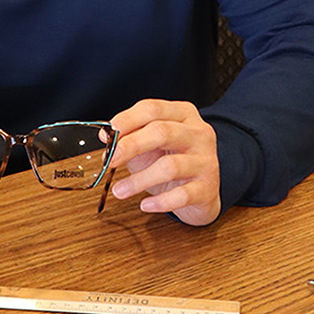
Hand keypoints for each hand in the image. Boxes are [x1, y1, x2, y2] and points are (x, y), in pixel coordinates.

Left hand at [108, 99, 220, 226]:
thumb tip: (106, 137)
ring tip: (119, 190)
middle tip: (111, 160)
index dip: (127, 120)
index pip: (153, 109)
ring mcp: (206, 160)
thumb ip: (130, 137)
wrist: (202, 190)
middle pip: (162, 132)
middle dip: (132, 146)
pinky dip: (159, 202)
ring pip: (170, 166)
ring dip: (139, 180)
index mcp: (183, 114)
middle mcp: (199, 133)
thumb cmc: (172, 161)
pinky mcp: (208, 188)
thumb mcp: (151, 144)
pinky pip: (182, 195)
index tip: (107, 135)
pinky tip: (145, 204)